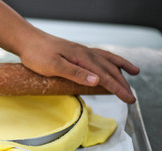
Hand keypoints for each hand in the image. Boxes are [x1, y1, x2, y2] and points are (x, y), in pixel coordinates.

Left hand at [19, 31, 139, 102]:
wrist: (27, 41)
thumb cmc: (37, 55)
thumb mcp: (54, 66)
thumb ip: (76, 73)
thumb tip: (97, 81)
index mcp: (82, 58)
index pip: (105, 76)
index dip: (118, 88)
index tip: (128, 99)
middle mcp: (85, 53)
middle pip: (109, 69)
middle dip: (122, 83)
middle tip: (132, 98)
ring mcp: (81, 51)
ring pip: (107, 60)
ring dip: (121, 67)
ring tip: (134, 72)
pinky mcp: (76, 52)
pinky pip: (98, 55)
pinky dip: (109, 60)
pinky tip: (110, 63)